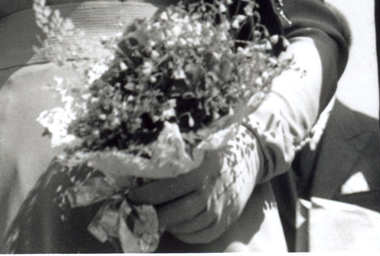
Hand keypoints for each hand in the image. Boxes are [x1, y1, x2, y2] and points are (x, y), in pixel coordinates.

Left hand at [130, 126, 261, 243]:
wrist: (251, 154)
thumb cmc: (218, 146)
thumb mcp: (198, 144)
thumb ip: (175, 157)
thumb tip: (141, 167)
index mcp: (199, 170)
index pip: (163, 190)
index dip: (143, 197)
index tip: (128, 198)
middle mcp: (209, 192)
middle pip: (172, 214)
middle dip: (150, 216)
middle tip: (134, 213)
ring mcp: (218, 210)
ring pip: (184, 227)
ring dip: (165, 225)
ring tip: (152, 217)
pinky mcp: (224, 221)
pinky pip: (198, 236)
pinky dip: (183, 233)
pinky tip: (175, 224)